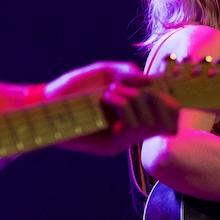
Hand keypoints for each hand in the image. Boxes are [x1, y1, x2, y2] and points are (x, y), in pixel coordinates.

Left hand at [49, 64, 179, 155]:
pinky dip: (123, 106)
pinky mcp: (106, 147)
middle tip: (133, 88)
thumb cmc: (75, 86)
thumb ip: (129, 72)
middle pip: (163, 123)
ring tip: (112, 90)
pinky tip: (108, 95)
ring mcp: (119, 141)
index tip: (165, 89)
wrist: (47, 100)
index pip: (165, 119)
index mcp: (132, 116)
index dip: (172, 106)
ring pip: (146, 125)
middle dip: (154, 100)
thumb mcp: (106, 72)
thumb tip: (151, 80)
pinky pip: (128, 128)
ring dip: (134, 101)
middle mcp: (129, 132)